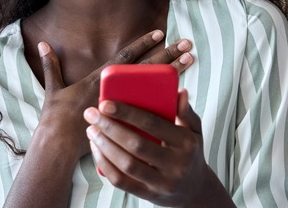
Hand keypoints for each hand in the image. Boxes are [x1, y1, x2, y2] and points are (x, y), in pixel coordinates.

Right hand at [35, 31, 193, 158]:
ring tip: (191, 59)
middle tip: (187, 42)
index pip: (125, 57)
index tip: (160, 32)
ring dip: (174, 72)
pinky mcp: (127, 121)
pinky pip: (151, 110)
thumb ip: (51, 65)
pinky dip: (166, 102)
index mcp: (99, 79)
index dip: (142, 44)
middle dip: (168, 54)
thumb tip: (42, 43)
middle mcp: (115, 90)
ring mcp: (123, 105)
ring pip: (155, 86)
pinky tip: (183, 92)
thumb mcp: (53, 89)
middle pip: (147, 68)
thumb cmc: (56, 117)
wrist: (59, 146)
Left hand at [84, 88, 212, 205]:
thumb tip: (179, 92)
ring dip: (104, 146)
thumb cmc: (189, 153)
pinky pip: (121, 181)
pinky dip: (105, 165)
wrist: (195, 190)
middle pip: (136, 144)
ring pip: (126, 164)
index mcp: (186, 143)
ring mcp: (162, 183)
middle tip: (92, 114)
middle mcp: (176, 164)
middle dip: (109, 127)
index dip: (127, 113)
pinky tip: (97, 150)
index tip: (105, 104)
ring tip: (91, 130)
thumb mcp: (195, 131)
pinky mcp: (149, 195)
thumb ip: (186, 111)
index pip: (153, 124)